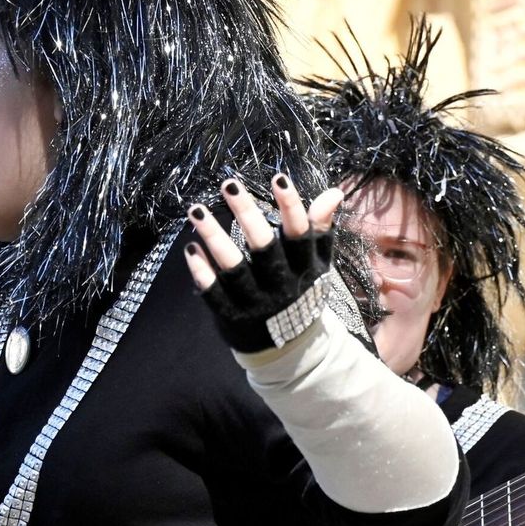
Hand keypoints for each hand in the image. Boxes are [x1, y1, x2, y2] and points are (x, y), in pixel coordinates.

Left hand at [183, 173, 341, 351]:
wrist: (290, 347)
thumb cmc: (301, 290)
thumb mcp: (317, 262)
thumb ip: (321, 227)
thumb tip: (333, 191)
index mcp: (305, 268)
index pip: (300, 234)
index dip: (291, 207)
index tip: (278, 177)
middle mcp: (282, 285)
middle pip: (263, 247)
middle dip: (247, 214)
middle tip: (229, 184)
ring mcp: (256, 302)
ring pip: (233, 268)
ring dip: (214, 238)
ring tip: (196, 210)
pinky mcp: (233, 316)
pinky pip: (214, 293)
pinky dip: (201, 272)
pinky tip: (191, 248)